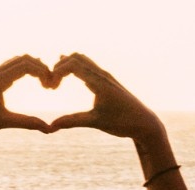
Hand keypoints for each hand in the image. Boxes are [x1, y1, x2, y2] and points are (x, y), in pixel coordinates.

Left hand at [0, 56, 53, 140]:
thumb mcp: (4, 122)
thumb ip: (27, 123)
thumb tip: (49, 129)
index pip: (25, 65)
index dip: (42, 72)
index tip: (51, 85)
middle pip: (22, 58)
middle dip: (39, 67)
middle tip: (49, 82)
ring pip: (15, 61)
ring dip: (30, 66)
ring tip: (42, 80)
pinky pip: (8, 66)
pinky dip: (21, 68)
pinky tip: (28, 79)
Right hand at [50, 55, 165, 142]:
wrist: (144, 123)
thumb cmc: (122, 123)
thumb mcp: (95, 122)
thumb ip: (72, 122)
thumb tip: (50, 127)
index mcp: (100, 82)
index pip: (74, 65)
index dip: (57, 72)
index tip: (51, 88)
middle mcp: (102, 75)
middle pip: (77, 57)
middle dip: (59, 67)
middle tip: (50, 85)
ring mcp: (105, 77)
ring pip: (83, 60)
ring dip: (66, 66)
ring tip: (55, 82)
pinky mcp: (106, 82)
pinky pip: (88, 67)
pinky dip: (73, 69)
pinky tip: (66, 77)